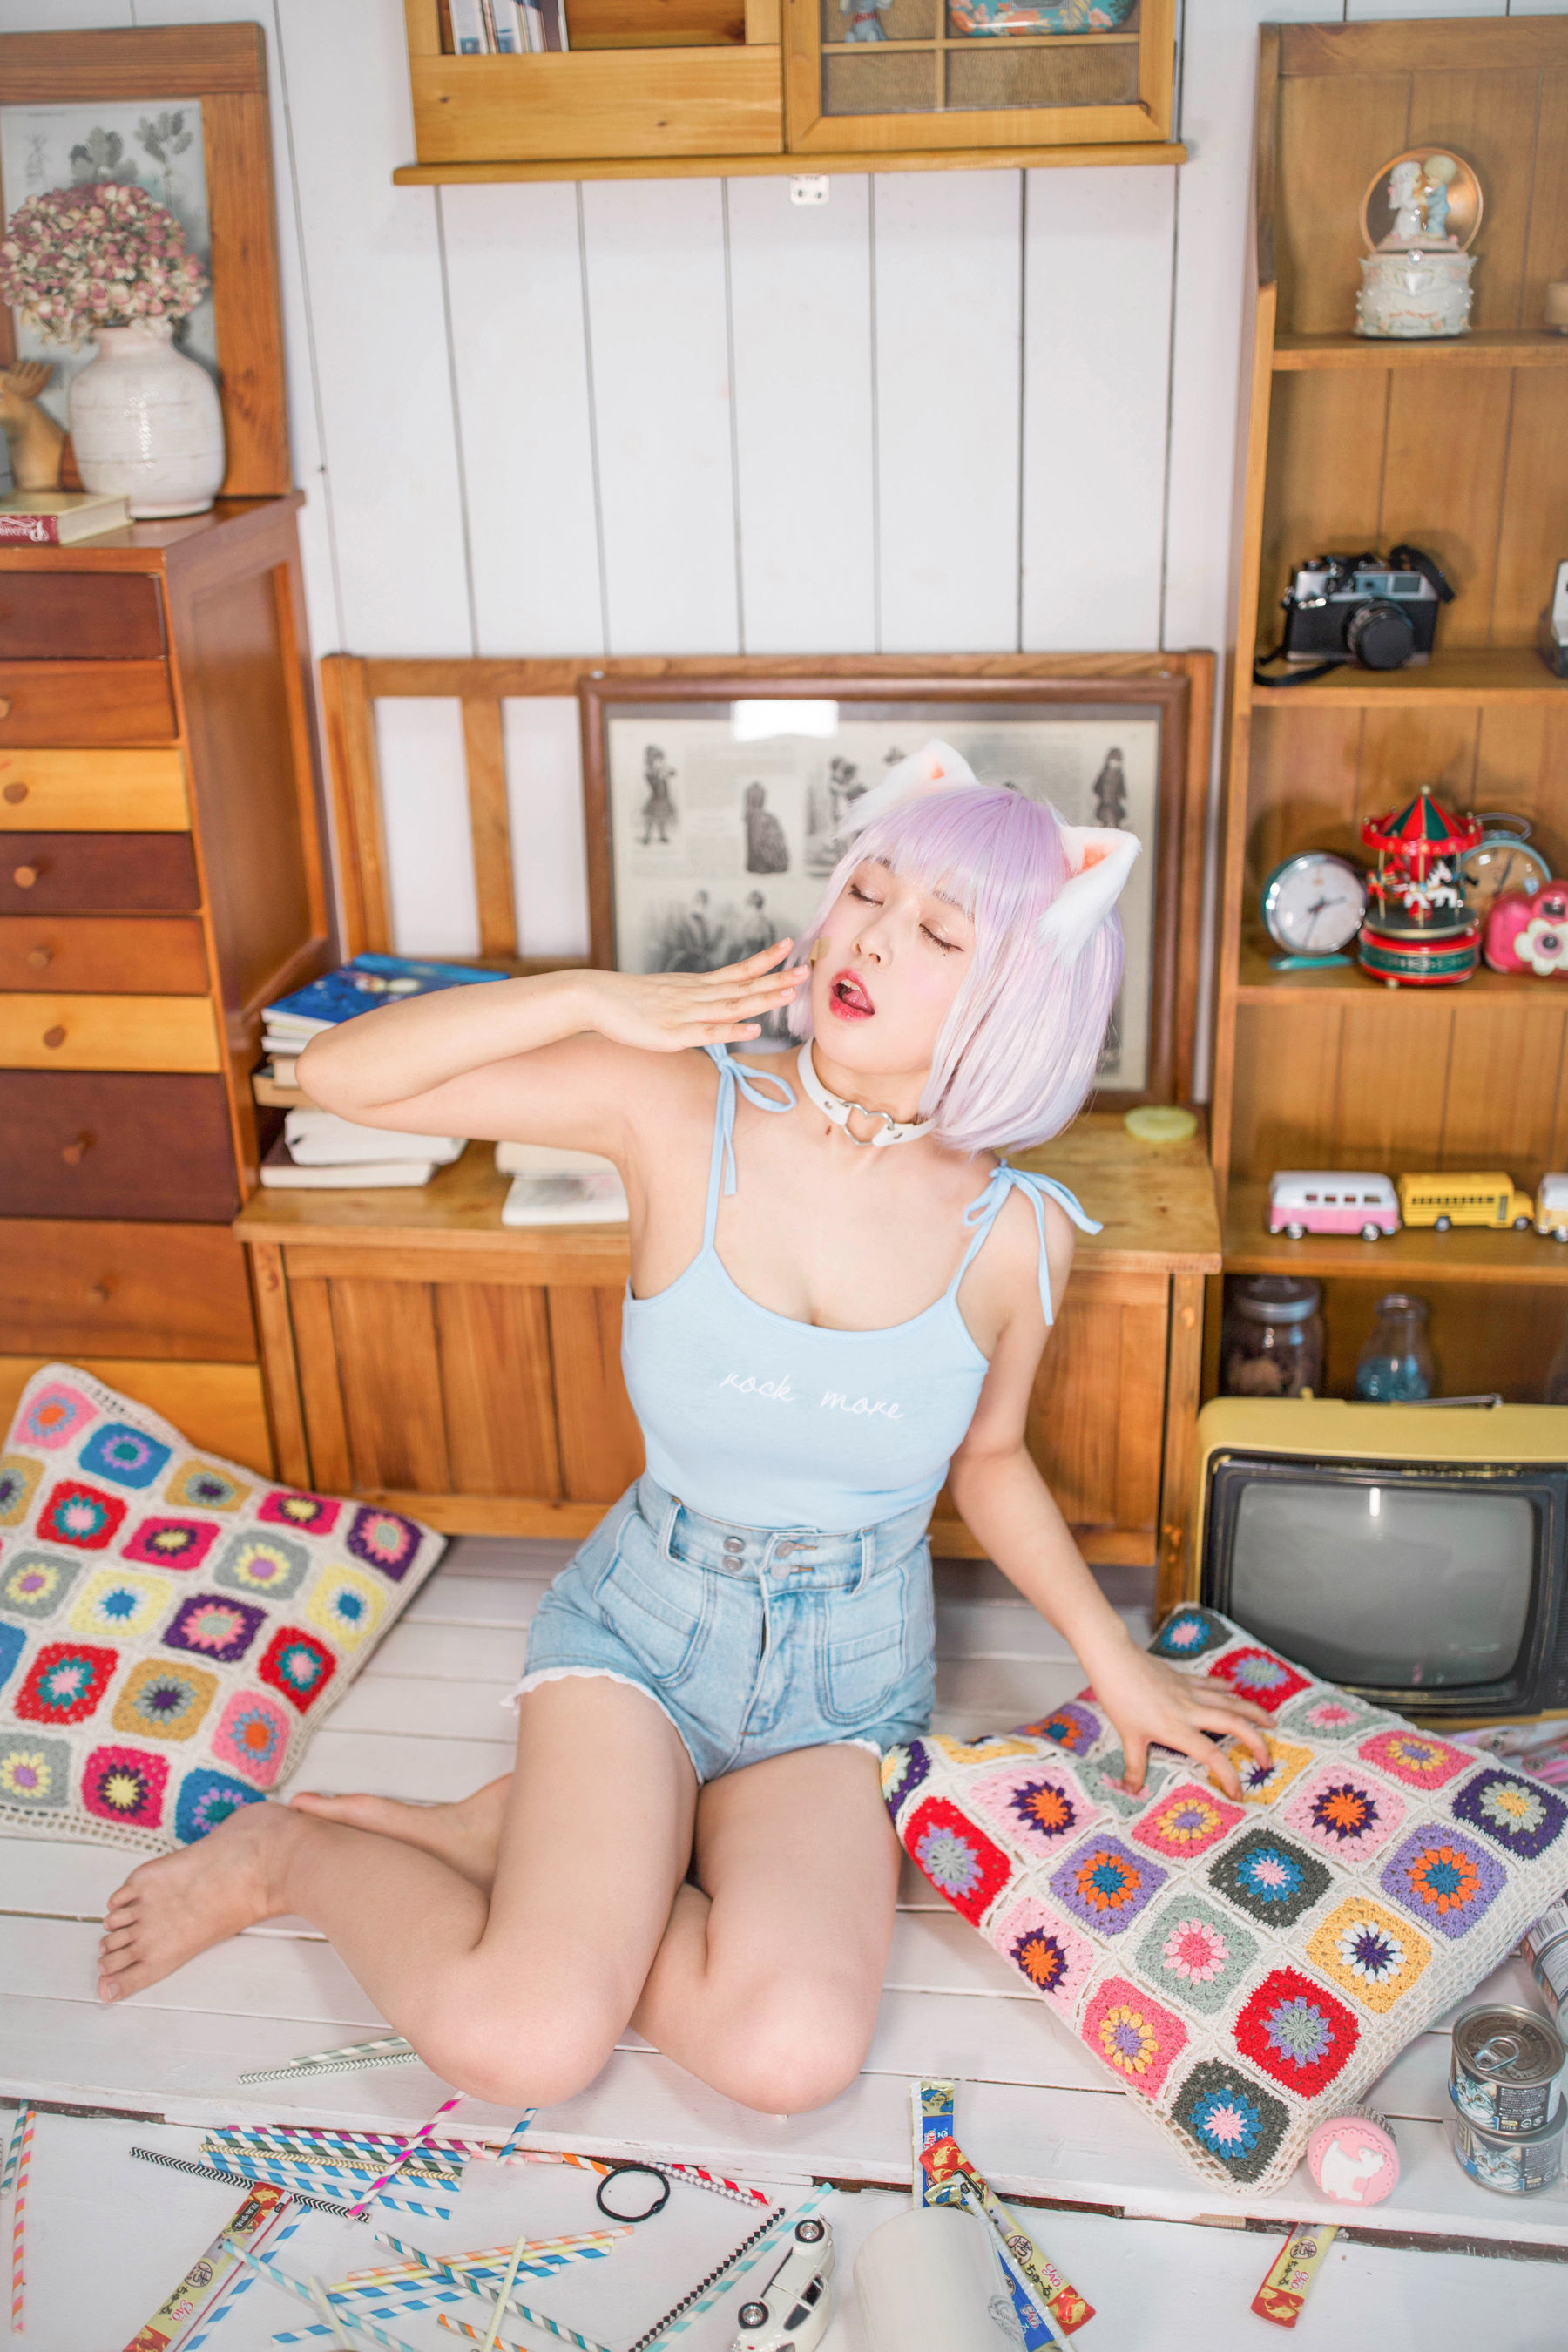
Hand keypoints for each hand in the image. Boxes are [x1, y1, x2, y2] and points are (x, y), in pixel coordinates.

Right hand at [582, 942, 808, 1054]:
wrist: (595, 998)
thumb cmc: (629, 1001)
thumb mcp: (667, 997)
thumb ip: (692, 1002)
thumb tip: (714, 1009)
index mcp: (695, 986)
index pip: (737, 970)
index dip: (764, 959)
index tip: (790, 945)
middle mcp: (695, 995)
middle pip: (742, 985)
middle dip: (775, 978)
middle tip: (805, 969)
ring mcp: (685, 1013)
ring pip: (730, 1005)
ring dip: (761, 999)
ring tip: (789, 992)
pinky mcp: (672, 1034)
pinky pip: (707, 1032)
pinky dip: (731, 1029)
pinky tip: (753, 1028)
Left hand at [1077, 1630, 1273, 1800]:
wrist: (1114, 1660)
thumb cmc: (1118, 1697)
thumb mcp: (1127, 1736)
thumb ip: (1135, 1765)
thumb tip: (1132, 1789)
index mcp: (1176, 1728)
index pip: (1211, 1755)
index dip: (1228, 1775)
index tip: (1238, 1793)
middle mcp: (1189, 1710)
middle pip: (1233, 1724)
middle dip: (1256, 1741)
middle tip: (1267, 1759)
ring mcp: (1189, 1692)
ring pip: (1230, 1701)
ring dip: (1253, 1712)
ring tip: (1271, 1723)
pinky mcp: (1184, 1678)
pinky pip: (1211, 1684)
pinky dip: (1226, 1688)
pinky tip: (1235, 1689)